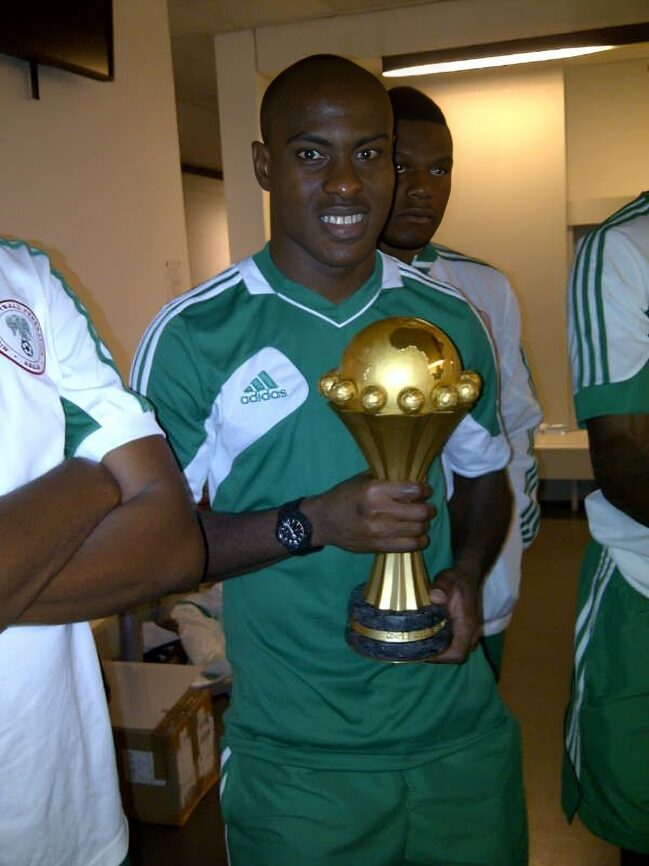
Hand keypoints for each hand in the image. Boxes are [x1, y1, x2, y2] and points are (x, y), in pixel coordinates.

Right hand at [303, 474, 435, 552]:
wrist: (323, 522)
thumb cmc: (343, 496)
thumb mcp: (361, 480)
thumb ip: (387, 479)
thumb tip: (415, 479)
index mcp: (374, 491)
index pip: (413, 491)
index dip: (424, 489)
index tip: (424, 489)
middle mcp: (379, 512)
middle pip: (420, 512)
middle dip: (428, 508)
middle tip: (425, 506)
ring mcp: (380, 533)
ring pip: (418, 530)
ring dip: (423, 524)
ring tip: (419, 520)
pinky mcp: (379, 547)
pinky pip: (410, 546)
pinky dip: (418, 540)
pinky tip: (415, 534)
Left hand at [425, 564, 481, 663]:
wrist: (468, 574)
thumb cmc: (456, 580)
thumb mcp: (446, 581)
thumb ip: (440, 589)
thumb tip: (435, 596)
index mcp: (467, 625)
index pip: (458, 654)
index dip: (441, 658)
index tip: (424, 653)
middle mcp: (472, 632)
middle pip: (457, 655)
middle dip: (439, 656)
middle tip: (420, 649)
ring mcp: (471, 631)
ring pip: (458, 649)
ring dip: (442, 650)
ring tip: (423, 643)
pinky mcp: (467, 628)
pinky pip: (457, 643)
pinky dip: (445, 643)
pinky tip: (431, 636)